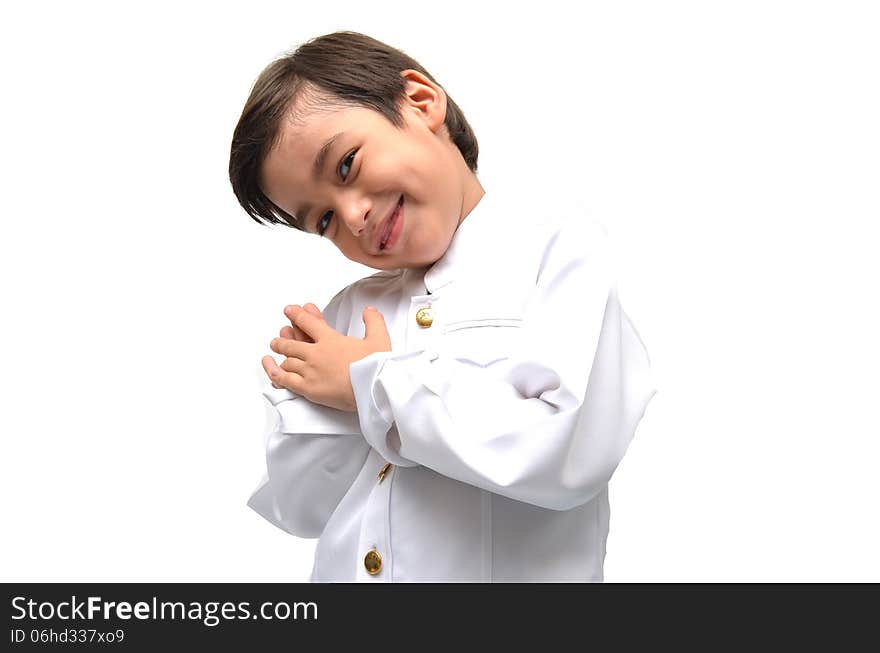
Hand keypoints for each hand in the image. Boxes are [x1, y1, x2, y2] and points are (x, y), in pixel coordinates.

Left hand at [262, 304, 391, 412]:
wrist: (373, 389)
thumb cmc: (376, 367)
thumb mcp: (379, 338)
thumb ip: (373, 321)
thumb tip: (369, 310)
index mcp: (330, 340)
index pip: (308, 323)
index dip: (297, 315)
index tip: (290, 310)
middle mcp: (316, 354)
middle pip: (292, 343)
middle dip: (283, 339)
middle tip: (279, 337)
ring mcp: (310, 371)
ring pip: (287, 361)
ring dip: (280, 354)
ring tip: (274, 351)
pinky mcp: (308, 388)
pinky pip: (285, 380)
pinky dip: (274, 373)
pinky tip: (270, 368)